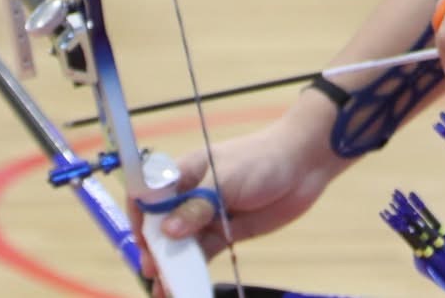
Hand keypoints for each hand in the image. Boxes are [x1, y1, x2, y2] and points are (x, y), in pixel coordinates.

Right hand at [136, 104, 346, 292]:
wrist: (304, 164)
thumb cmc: (261, 159)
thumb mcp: (226, 180)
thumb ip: (197, 206)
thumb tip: (167, 231)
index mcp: (184, 172)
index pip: (150, 194)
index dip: (141, 217)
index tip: (142, 240)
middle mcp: (191, 195)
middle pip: (162, 224)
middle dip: (154, 248)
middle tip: (153, 271)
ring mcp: (208, 215)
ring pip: (182, 243)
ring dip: (172, 264)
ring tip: (164, 288)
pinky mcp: (226, 233)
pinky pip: (203, 253)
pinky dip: (193, 269)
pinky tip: (185, 284)